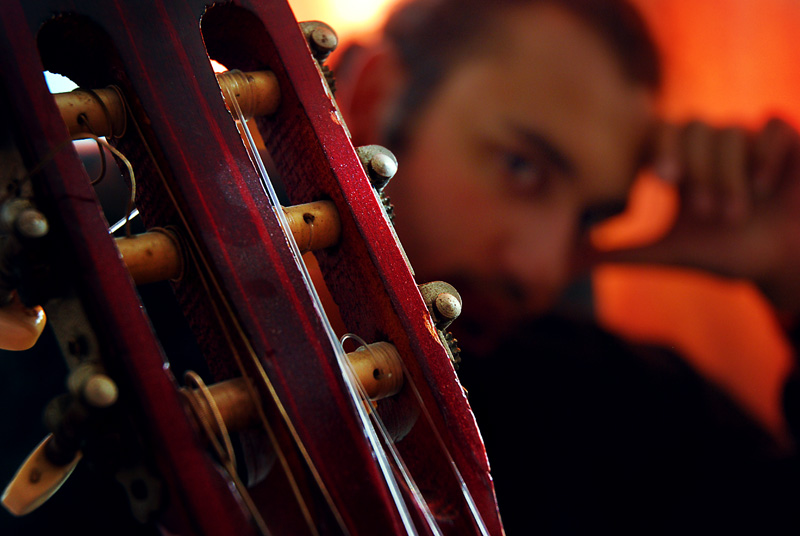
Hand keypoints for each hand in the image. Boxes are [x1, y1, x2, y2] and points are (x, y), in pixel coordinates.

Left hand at [600, 117, 799, 313]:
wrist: (779, 262)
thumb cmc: (721, 253)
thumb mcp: (666, 252)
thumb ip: (616, 252)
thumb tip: (561, 263)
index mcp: (679, 162)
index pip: (656, 131)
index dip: (657, 147)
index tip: (662, 179)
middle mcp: (710, 144)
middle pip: (692, 128)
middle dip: (698, 169)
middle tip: (703, 211)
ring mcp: (747, 137)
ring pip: (729, 132)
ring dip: (729, 175)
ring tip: (733, 214)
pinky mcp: (784, 137)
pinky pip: (770, 124)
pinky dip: (765, 153)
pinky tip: (764, 186)